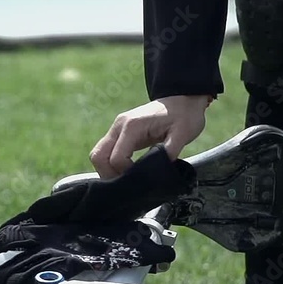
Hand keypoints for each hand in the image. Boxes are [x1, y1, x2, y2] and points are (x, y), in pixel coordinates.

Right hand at [89, 95, 209, 178]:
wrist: (182, 100)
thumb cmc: (184, 115)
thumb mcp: (184, 134)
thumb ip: (170, 152)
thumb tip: (158, 171)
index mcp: (132, 126)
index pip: (116, 158)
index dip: (126, 173)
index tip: (142, 177)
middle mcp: (119, 126)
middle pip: (98, 157)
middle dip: (109, 174)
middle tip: (128, 183)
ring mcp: (116, 129)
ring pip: (98, 155)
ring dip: (108, 170)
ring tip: (127, 178)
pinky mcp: (118, 133)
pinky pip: (105, 152)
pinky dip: (111, 164)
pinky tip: (126, 170)